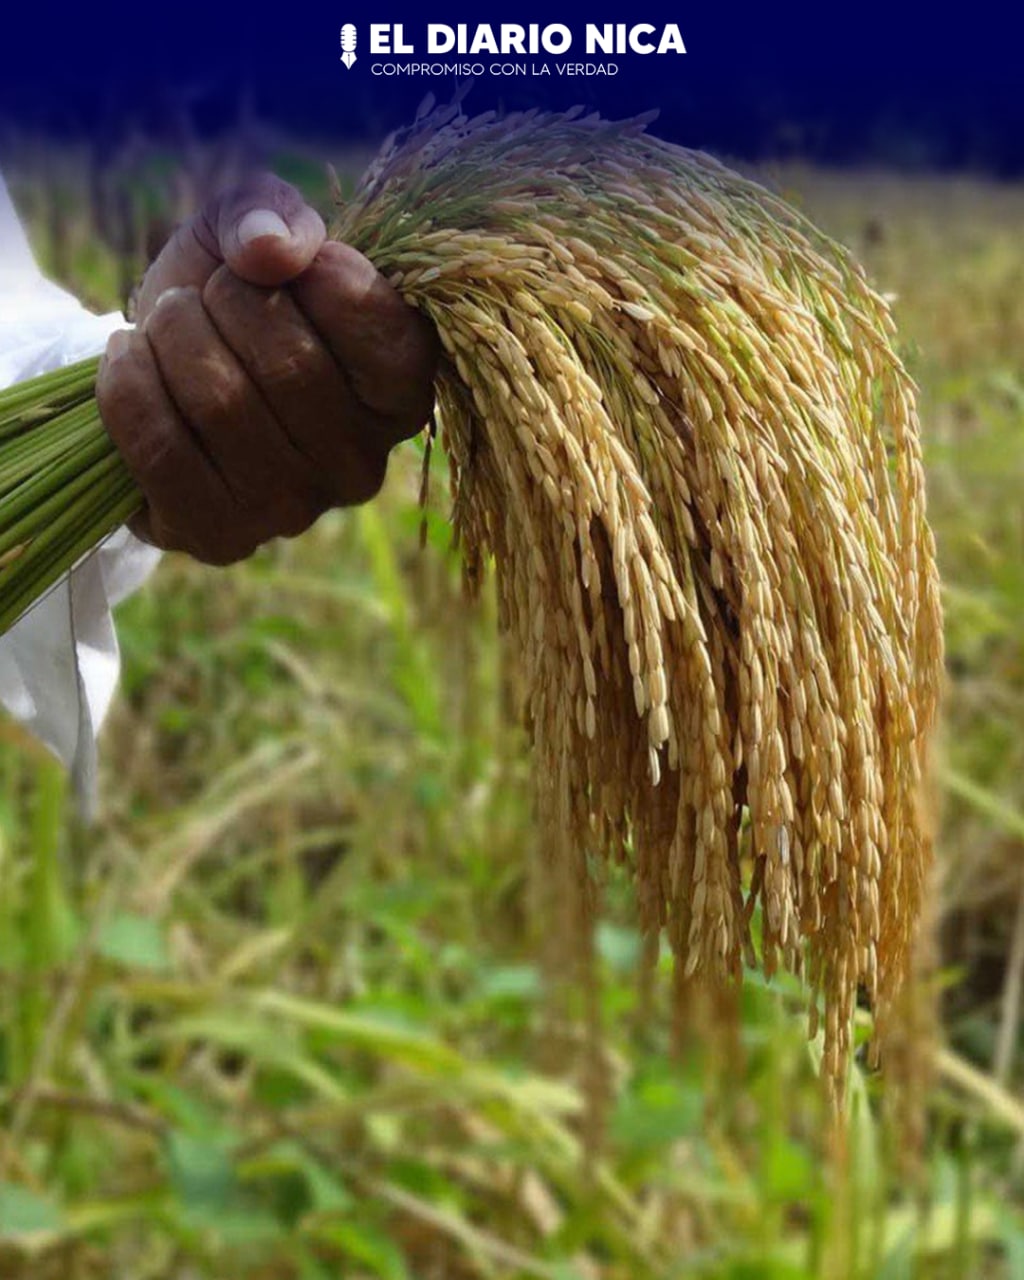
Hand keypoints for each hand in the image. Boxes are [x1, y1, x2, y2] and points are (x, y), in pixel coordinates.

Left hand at [95, 174, 437, 564]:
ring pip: (223, 403)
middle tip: (205, 294)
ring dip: (173, 336)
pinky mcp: (222, 537)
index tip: (278, 263)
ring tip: (166, 322)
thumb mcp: (254, 232)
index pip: (381, 328)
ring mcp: (294, 511)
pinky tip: (128, 359)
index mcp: (399, 393)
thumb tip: (271, 250)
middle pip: (293, 366)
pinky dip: (129, 387)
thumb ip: (272, 213)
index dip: (319, 275)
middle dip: (228, 302)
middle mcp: (362, 466)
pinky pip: (164, 452)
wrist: (159, 369)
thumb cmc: (227, 299)